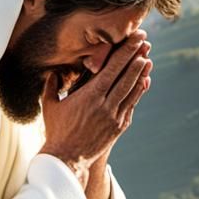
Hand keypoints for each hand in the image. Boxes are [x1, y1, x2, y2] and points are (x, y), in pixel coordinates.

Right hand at [39, 29, 152, 169]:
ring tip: (148, 59)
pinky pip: (131, 106)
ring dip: (141, 74)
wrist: (67, 159)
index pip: (112, 68)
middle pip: (126, 76)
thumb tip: (52, 72)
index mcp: (89, 96)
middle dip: (136, 56)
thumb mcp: (50, 106)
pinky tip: (143, 82)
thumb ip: (51, 86)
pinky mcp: (119, 127)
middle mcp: (105, 105)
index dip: (125, 52)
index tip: (134, 39)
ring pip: (132, 91)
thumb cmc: (56, 130)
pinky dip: (138, 92)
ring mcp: (114, 117)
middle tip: (146, 41)